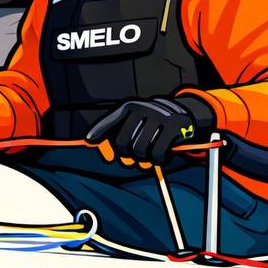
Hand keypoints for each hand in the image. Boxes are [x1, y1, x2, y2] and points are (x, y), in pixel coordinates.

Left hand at [86, 95, 214, 165]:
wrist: (180, 113)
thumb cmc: (149, 122)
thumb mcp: (133, 120)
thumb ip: (113, 130)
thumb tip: (90, 141)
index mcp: (130, 108)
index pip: (110, 121)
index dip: (98, 131)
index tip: (88, 140)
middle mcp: (142, 110)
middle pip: (123, 144)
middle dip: (127, 155)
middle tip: (134, 157)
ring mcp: (158, 118)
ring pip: (140, 151)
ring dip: (143, 160)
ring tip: (146, 158)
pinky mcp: (172, 128)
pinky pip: (158, 154)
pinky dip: (157, 160)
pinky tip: (159, 158)